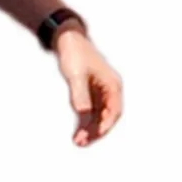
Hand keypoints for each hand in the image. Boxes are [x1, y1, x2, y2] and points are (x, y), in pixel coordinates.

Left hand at [55, 29, 122, 146]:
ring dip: (89, 129)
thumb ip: (79, 95)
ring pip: (98, 116)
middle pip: (107, 116)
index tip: (95, 135)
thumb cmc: (75, 53)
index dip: (106, 125)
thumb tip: (83, 113)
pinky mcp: (90, 93)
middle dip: (96, 131)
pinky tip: (77, 130)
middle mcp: (110, 90)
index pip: (114, 110)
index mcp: (112, 84)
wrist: (67, 39)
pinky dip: (84, 121)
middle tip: (82, 142)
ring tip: (78, 141)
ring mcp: (100, 92)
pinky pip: (90, 111)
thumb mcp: (76, 75)